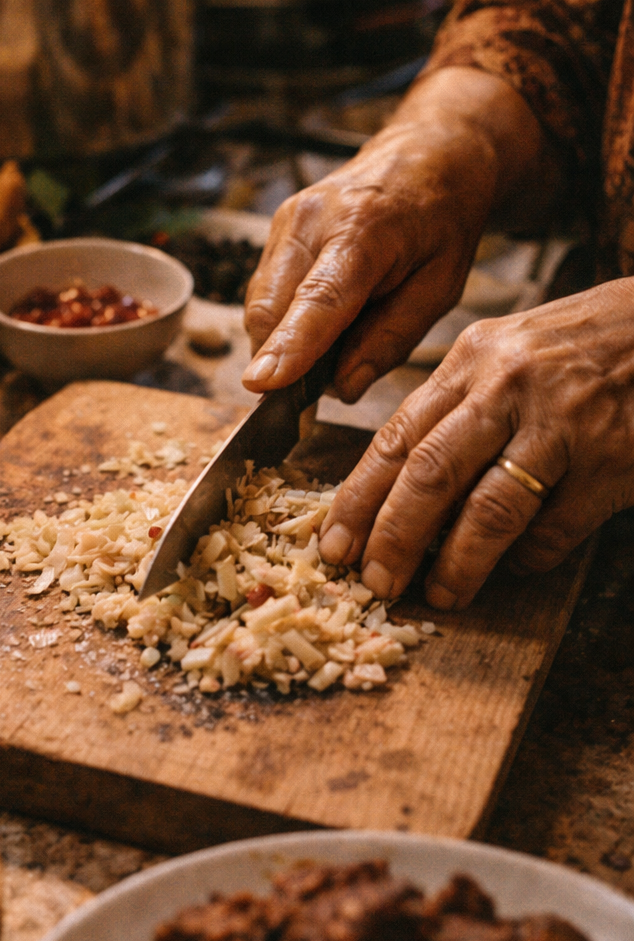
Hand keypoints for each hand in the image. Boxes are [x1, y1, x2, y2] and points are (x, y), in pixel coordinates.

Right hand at [241, 69, 555, 399]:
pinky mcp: (277, 226)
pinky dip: (283, 318)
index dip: (289, 345)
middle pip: (271, 309)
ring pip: (260, 304)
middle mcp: (313, 219)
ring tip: (333, 339)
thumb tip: (342, 386)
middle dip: (283, 358)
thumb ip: (391, 339)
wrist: (428, 154)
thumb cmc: (441, 218)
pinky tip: (320, 316)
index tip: (262, 384)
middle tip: (316, 387)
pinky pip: (264, 290)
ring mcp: (288, 219)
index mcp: (366, 230)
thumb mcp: (440, 287)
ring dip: (283, 340)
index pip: (318, 299)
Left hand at [318, 280, 633, 609]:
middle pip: (429, 474)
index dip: (359, 496)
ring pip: (490, 510)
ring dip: (459, 564)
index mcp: (474, 359)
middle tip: (374, 581)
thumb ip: (458, 407)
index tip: (334, 542)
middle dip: (393, 537)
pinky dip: (529, 557)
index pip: (398, 435)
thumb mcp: (509, 352)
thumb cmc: (585, 344)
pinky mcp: (613, 463)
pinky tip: (515, 567)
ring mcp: (565, 425)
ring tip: (440, 595)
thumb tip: (400, 489)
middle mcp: (511, 387)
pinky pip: (555, 528)